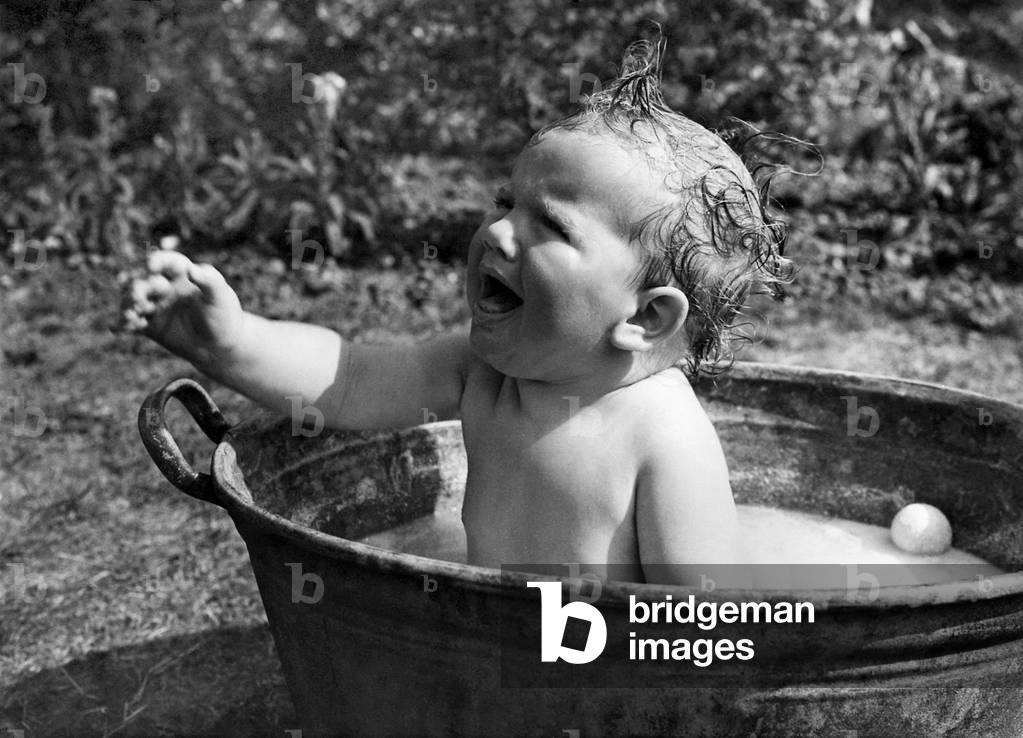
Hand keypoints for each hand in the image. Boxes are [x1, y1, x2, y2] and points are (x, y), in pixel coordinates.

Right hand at [121, 250, 245, 367]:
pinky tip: (118, 327)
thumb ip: (209, 281)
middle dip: (138, 287)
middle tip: (140, 297)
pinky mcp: (148, 324)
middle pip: (144, 280)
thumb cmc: (224, 316)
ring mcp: (155, 304)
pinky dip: (123, 323)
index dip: (157, 261)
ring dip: (128, 304)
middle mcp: (164, 285)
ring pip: (133, 299)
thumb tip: (193, 270)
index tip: (151, 265)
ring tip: (130, 314)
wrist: (220, 346)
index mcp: (182, 273)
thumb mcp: (220, 296)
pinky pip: (131, 321)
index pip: (166, 261)